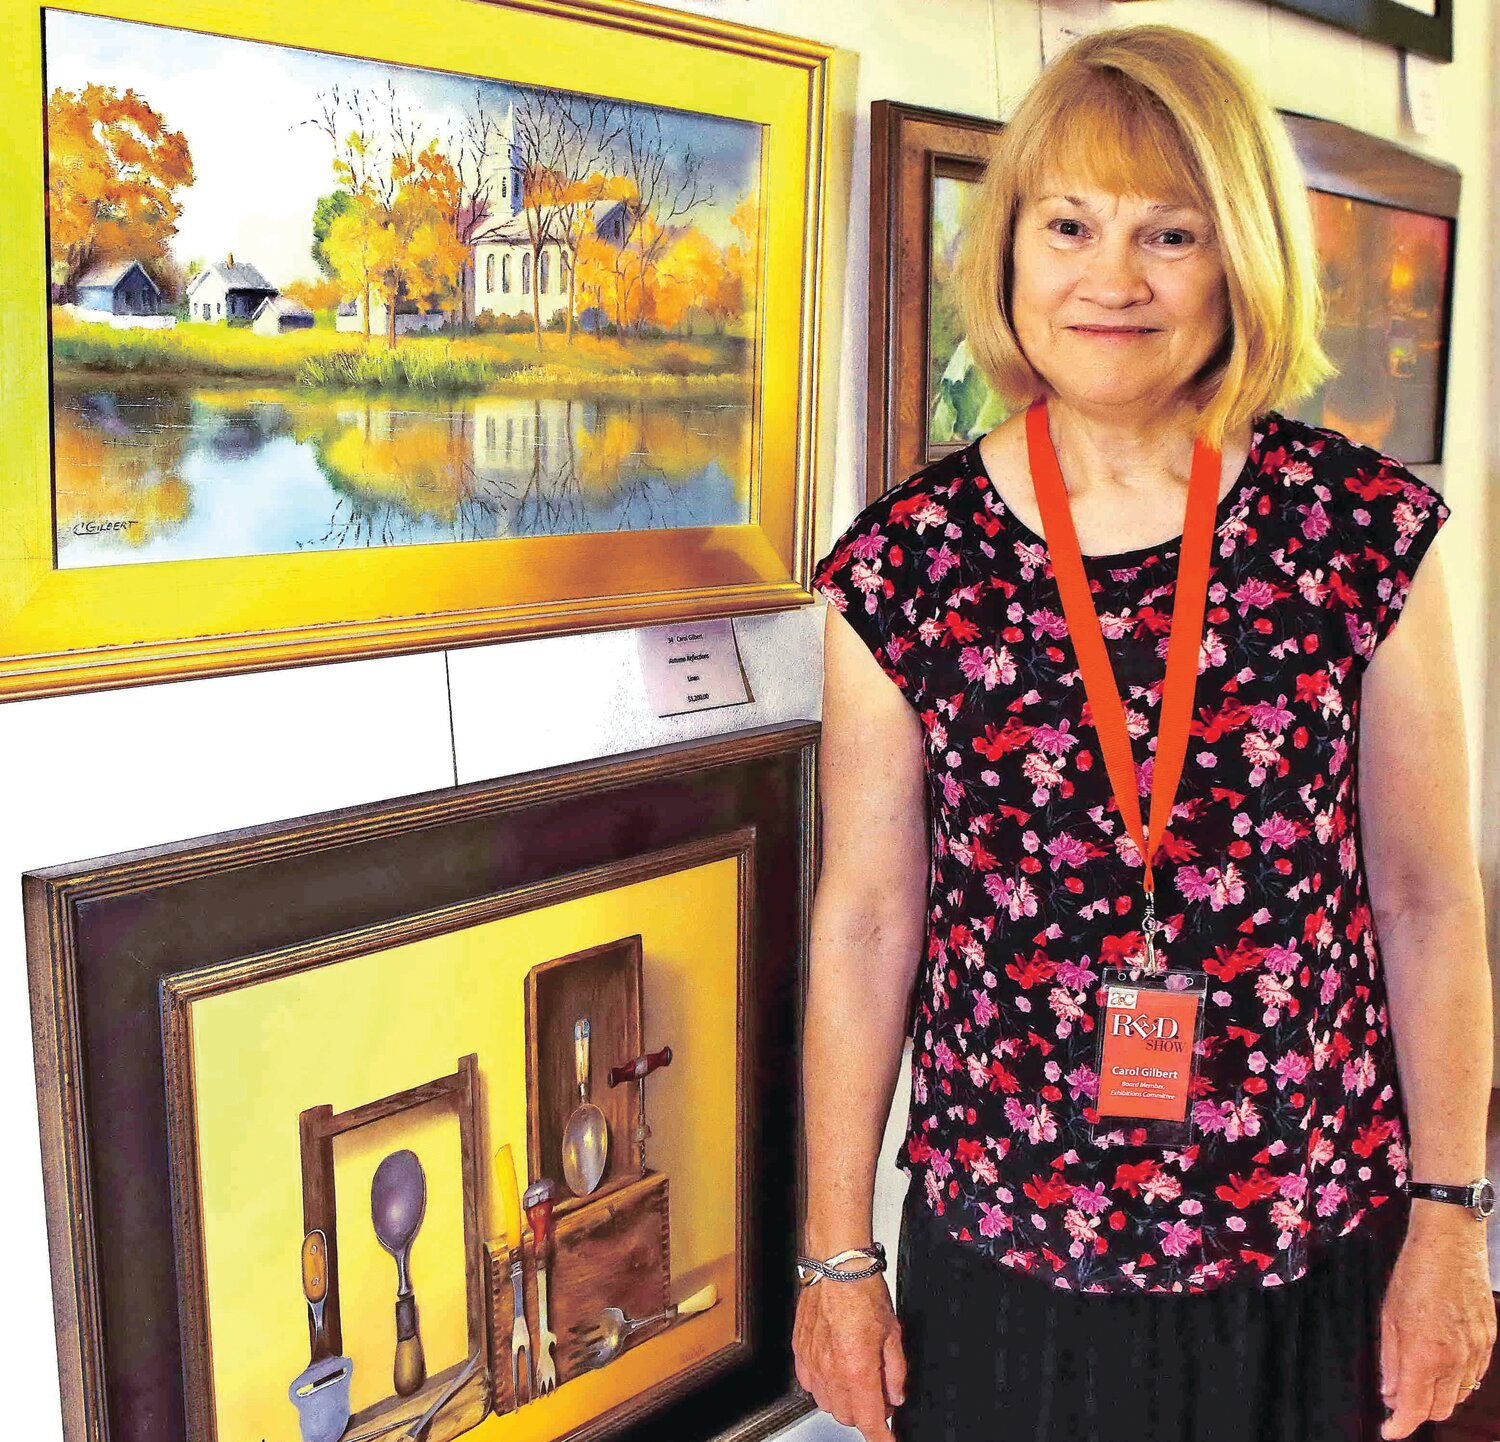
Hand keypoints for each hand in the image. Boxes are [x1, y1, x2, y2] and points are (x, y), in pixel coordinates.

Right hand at [792, 1271, 906, 1441]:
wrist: (836, 1266)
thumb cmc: (863, 1292)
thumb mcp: (893, 1333)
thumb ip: (896, 1372)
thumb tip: (895, 1395)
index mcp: (857, 1369)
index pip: (870, 1421)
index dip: (882, 1438)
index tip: (889, 1441)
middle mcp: (831, 1371)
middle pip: (847, 1417)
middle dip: (866, 1413)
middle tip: (879, 1394)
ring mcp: (812, 1362)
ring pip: (827, 1404)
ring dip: (844, 1400)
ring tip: (856, 1378)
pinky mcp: (799, 1351)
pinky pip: (809, 1384)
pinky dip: (823, 1385)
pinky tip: (835, 1369)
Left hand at [1379, 1207, 1494, 1437]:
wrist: (1451, 1244)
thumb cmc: (1414, 1274)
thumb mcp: (1389, 1315)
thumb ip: (1389, 1359)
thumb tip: (1389, 1392)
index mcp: (1425, 1354)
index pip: (1415, 1408)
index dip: (1400, 1426)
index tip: (1389, 1431)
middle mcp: (1456, 1360)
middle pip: (1440, 1408)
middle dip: (1418, 1411)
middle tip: (1399, 1399)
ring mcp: (1478, 1352)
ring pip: (1460, 1395)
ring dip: (1438, 1395)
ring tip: (1418, 1377)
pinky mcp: (1490, 1341)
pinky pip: (1475, 1375)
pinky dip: (1457, 1379)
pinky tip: (1441, 1363)